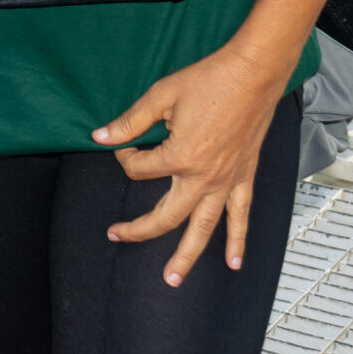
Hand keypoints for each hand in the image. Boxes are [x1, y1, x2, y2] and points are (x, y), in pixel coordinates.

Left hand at [92, 40, 286, 285]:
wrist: (252, 75)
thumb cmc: (208, 80)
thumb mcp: (161, 96)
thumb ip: (130, 121)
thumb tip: (100, 137)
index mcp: (180, 156)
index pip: (139, 169)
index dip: (124, 158)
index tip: (122, 146)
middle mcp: (203, 178)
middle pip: (165, 215)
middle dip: (139, 230)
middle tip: (117, 236)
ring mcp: (226, 182)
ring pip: (203, 229)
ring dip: (187, 257)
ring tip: (172, 279)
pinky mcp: (244, 179)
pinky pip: (241, 218)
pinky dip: (237, 242)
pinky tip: (233, 263)